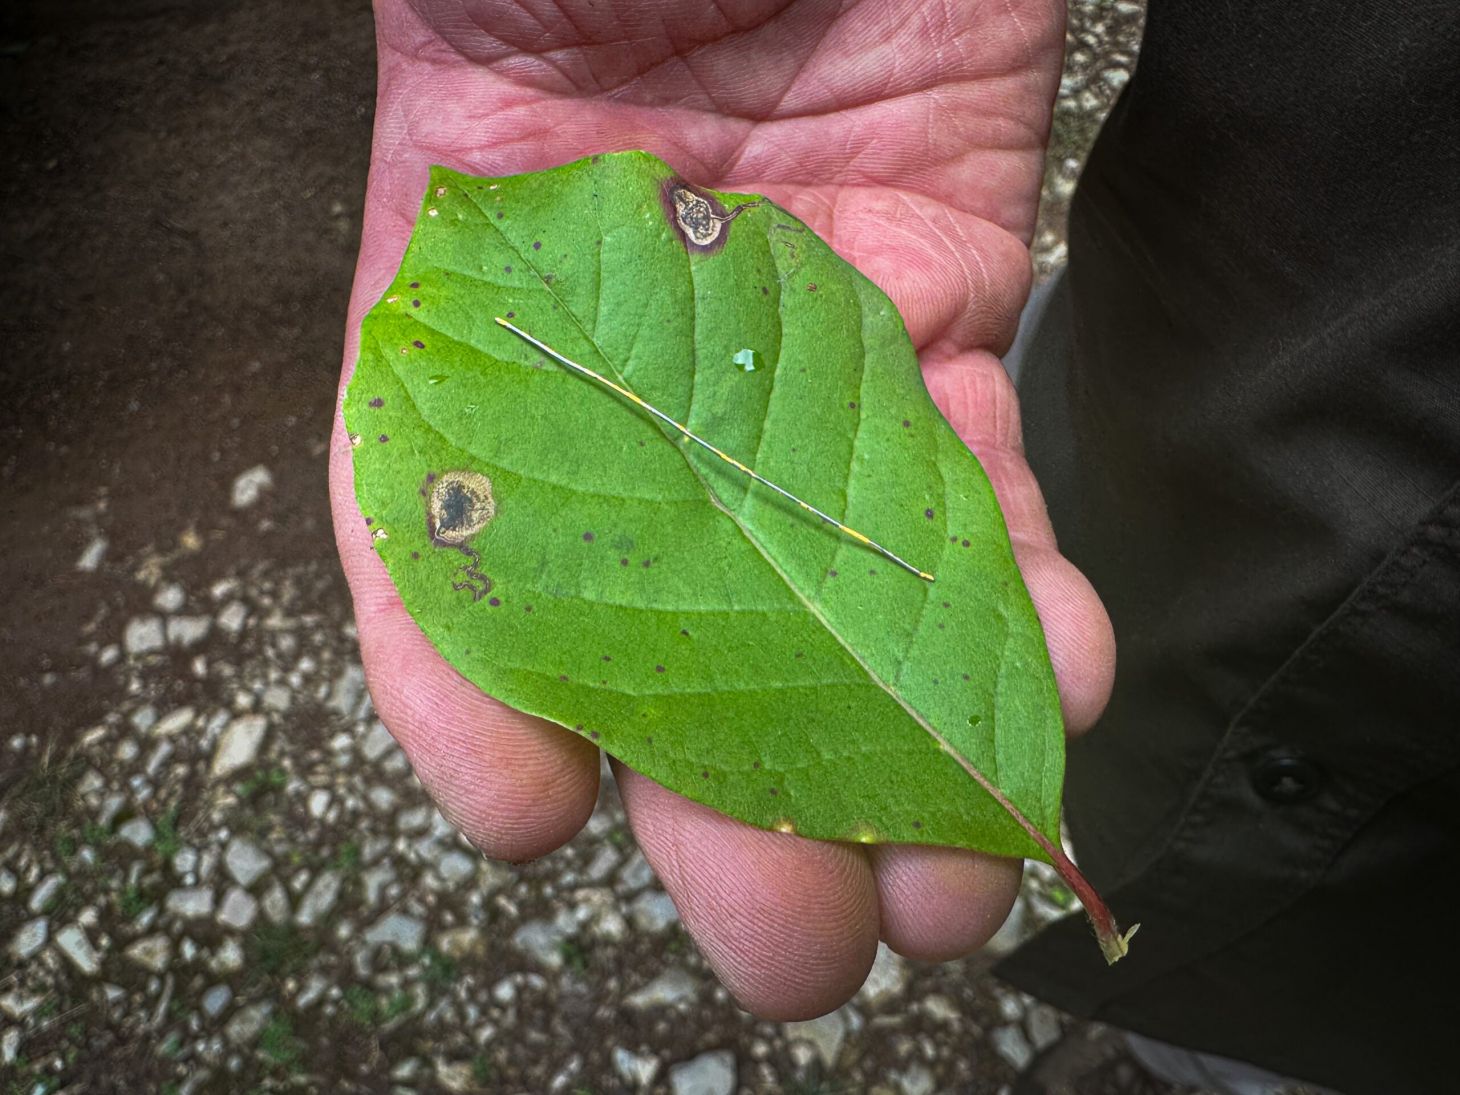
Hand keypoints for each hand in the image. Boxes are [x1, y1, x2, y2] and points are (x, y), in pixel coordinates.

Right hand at [329, 0, 1113, 1018]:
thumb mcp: (477, 31)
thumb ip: (456, 240)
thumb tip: (448, 456)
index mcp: (470, 298)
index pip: (454, 527)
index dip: (473, 684)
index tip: (526, 809)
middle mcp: (635, 352)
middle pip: (678, 610)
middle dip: (734, 789)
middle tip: (788, 941)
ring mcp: (798, 337)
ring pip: (843, 582)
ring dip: (899, 746)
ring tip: (942, 887)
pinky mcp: (941, 296)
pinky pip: (976, 475)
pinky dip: (1015, 592)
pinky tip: (1049, 692)